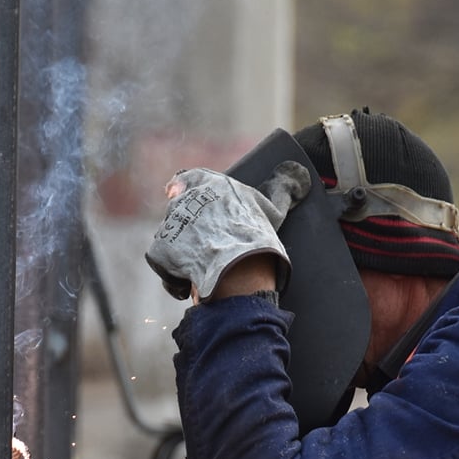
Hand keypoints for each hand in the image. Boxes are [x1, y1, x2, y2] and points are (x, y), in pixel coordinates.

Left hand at [144, 161, 316, 300]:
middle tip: (206, 245)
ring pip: (171, 237)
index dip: (185, 186)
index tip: (179, 193)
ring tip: (203, 268)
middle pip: (180, 210)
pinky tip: (192, 284)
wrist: (240, 267)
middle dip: (189, 227)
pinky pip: (163, 264)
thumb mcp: (272, 209)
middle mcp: (185, 199)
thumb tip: (299, 174)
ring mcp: (170, 224)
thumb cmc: (257, 238)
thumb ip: (283, 188)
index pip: (189, 178)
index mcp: (209, 183)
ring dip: (183, 251)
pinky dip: (174, 276)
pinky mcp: (160, 250)